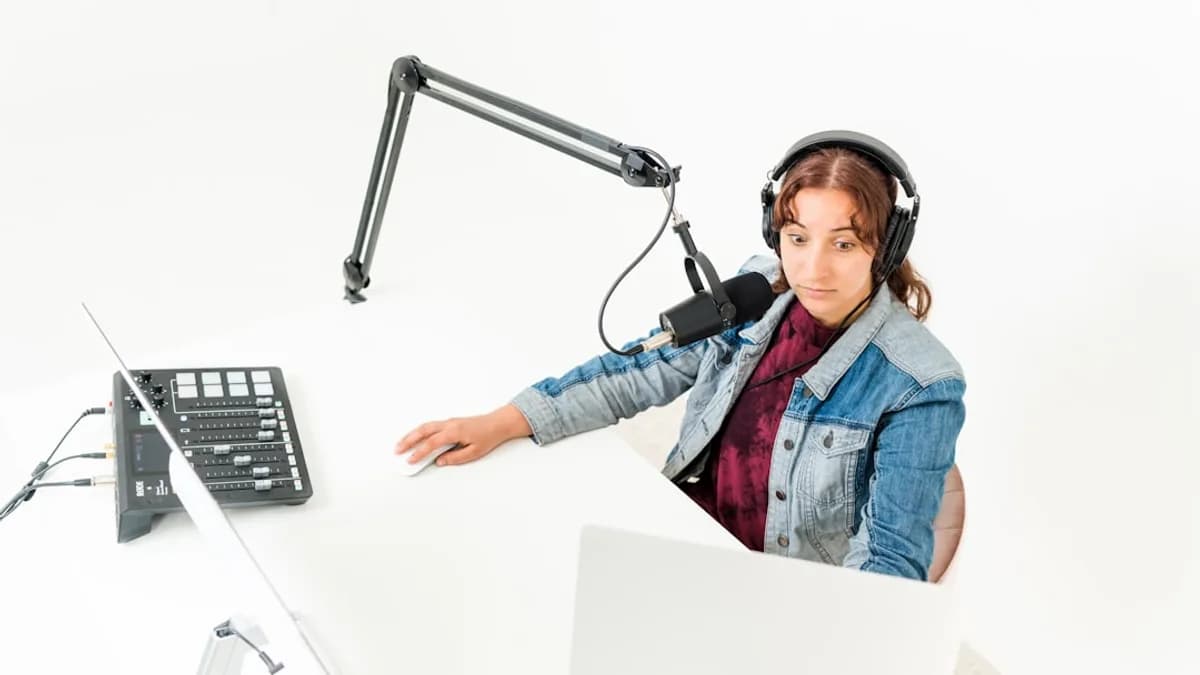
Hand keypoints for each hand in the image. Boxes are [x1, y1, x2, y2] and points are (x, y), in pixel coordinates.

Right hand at [394, 403, 531, 466]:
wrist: (498, 423)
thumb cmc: (488, 437)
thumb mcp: (474, 452)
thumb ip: (455, 457)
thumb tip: (439, 461)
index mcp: (454, 432)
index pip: (431, 443)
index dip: (419, 452)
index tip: (410, 460)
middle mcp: (449, 424)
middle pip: (423, 431)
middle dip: (408, 440)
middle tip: (397, 450)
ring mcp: (449, 421)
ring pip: (425, 426)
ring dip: (412, 434)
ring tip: (402, 444)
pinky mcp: (450, 422)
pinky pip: (431, 425)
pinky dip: (420, 431)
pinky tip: (415, 437)